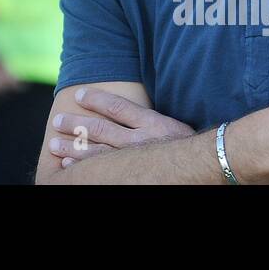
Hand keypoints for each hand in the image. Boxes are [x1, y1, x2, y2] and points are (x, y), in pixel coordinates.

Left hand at [48, 87, 194, 166]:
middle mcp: (142, 141)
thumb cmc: (196, 148)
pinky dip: (84, 169)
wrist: (215, 165)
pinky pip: (104, 171)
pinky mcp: (135, 174)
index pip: (118, 107)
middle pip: (100, 129)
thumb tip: (128, 112)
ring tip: (54, 145)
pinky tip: (68, 167)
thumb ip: (152, 120)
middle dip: (76, 125)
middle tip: (56, 121)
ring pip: (97, 153)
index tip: (80, 94)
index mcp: (153, 124)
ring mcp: (137, 160)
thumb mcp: (175, 128)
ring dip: (72, 148)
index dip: (96, 99)